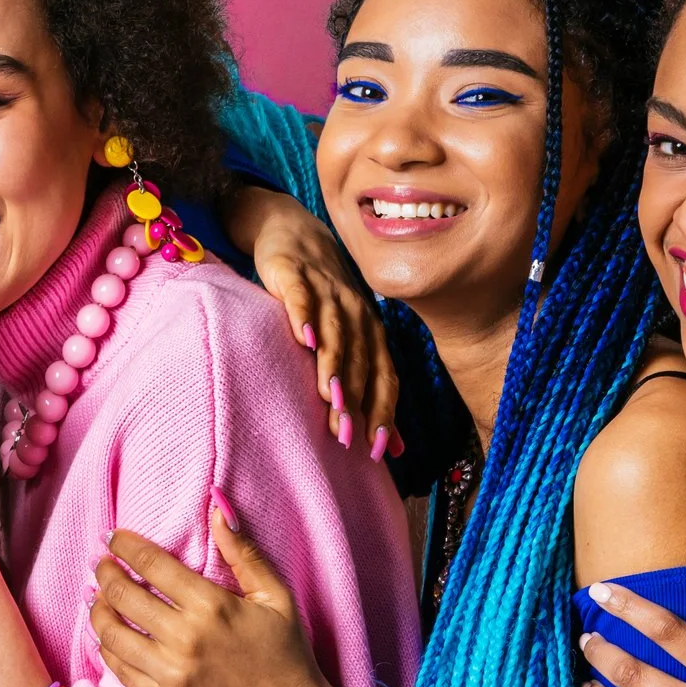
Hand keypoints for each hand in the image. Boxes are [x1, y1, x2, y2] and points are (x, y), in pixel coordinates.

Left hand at [89, 493, 352, 686]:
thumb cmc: (286, 656)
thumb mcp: (275, 598)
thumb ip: (244, 553)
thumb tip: (217, 509)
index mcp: (212, 606)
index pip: (151, 565)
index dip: (125, 546)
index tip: (113, 538)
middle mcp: (185, 638)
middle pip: (124, 596)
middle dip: (105, 574)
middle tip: (101, 566)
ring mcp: (171, 674)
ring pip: (113, 634)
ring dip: (98, 611)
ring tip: (97, 599)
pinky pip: (119, 671)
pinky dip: (107, 649)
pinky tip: (107, 637)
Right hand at [228, 185, 398, 456]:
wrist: (295, 236)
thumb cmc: (324, 300)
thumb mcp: (350, 342)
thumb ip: (368, 391)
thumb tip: (389, 449)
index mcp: (372, 334)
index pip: (383, 378)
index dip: (380, 413)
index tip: (372, 450)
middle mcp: (356, 314)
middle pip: (358, 361)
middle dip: (353, 399)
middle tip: (344, 435)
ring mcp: (327, 291)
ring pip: (334, 332)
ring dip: (333, 364)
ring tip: (327, 395)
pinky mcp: (295, 274)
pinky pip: (302, 297)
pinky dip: (304, 316)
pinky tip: (301, 338)